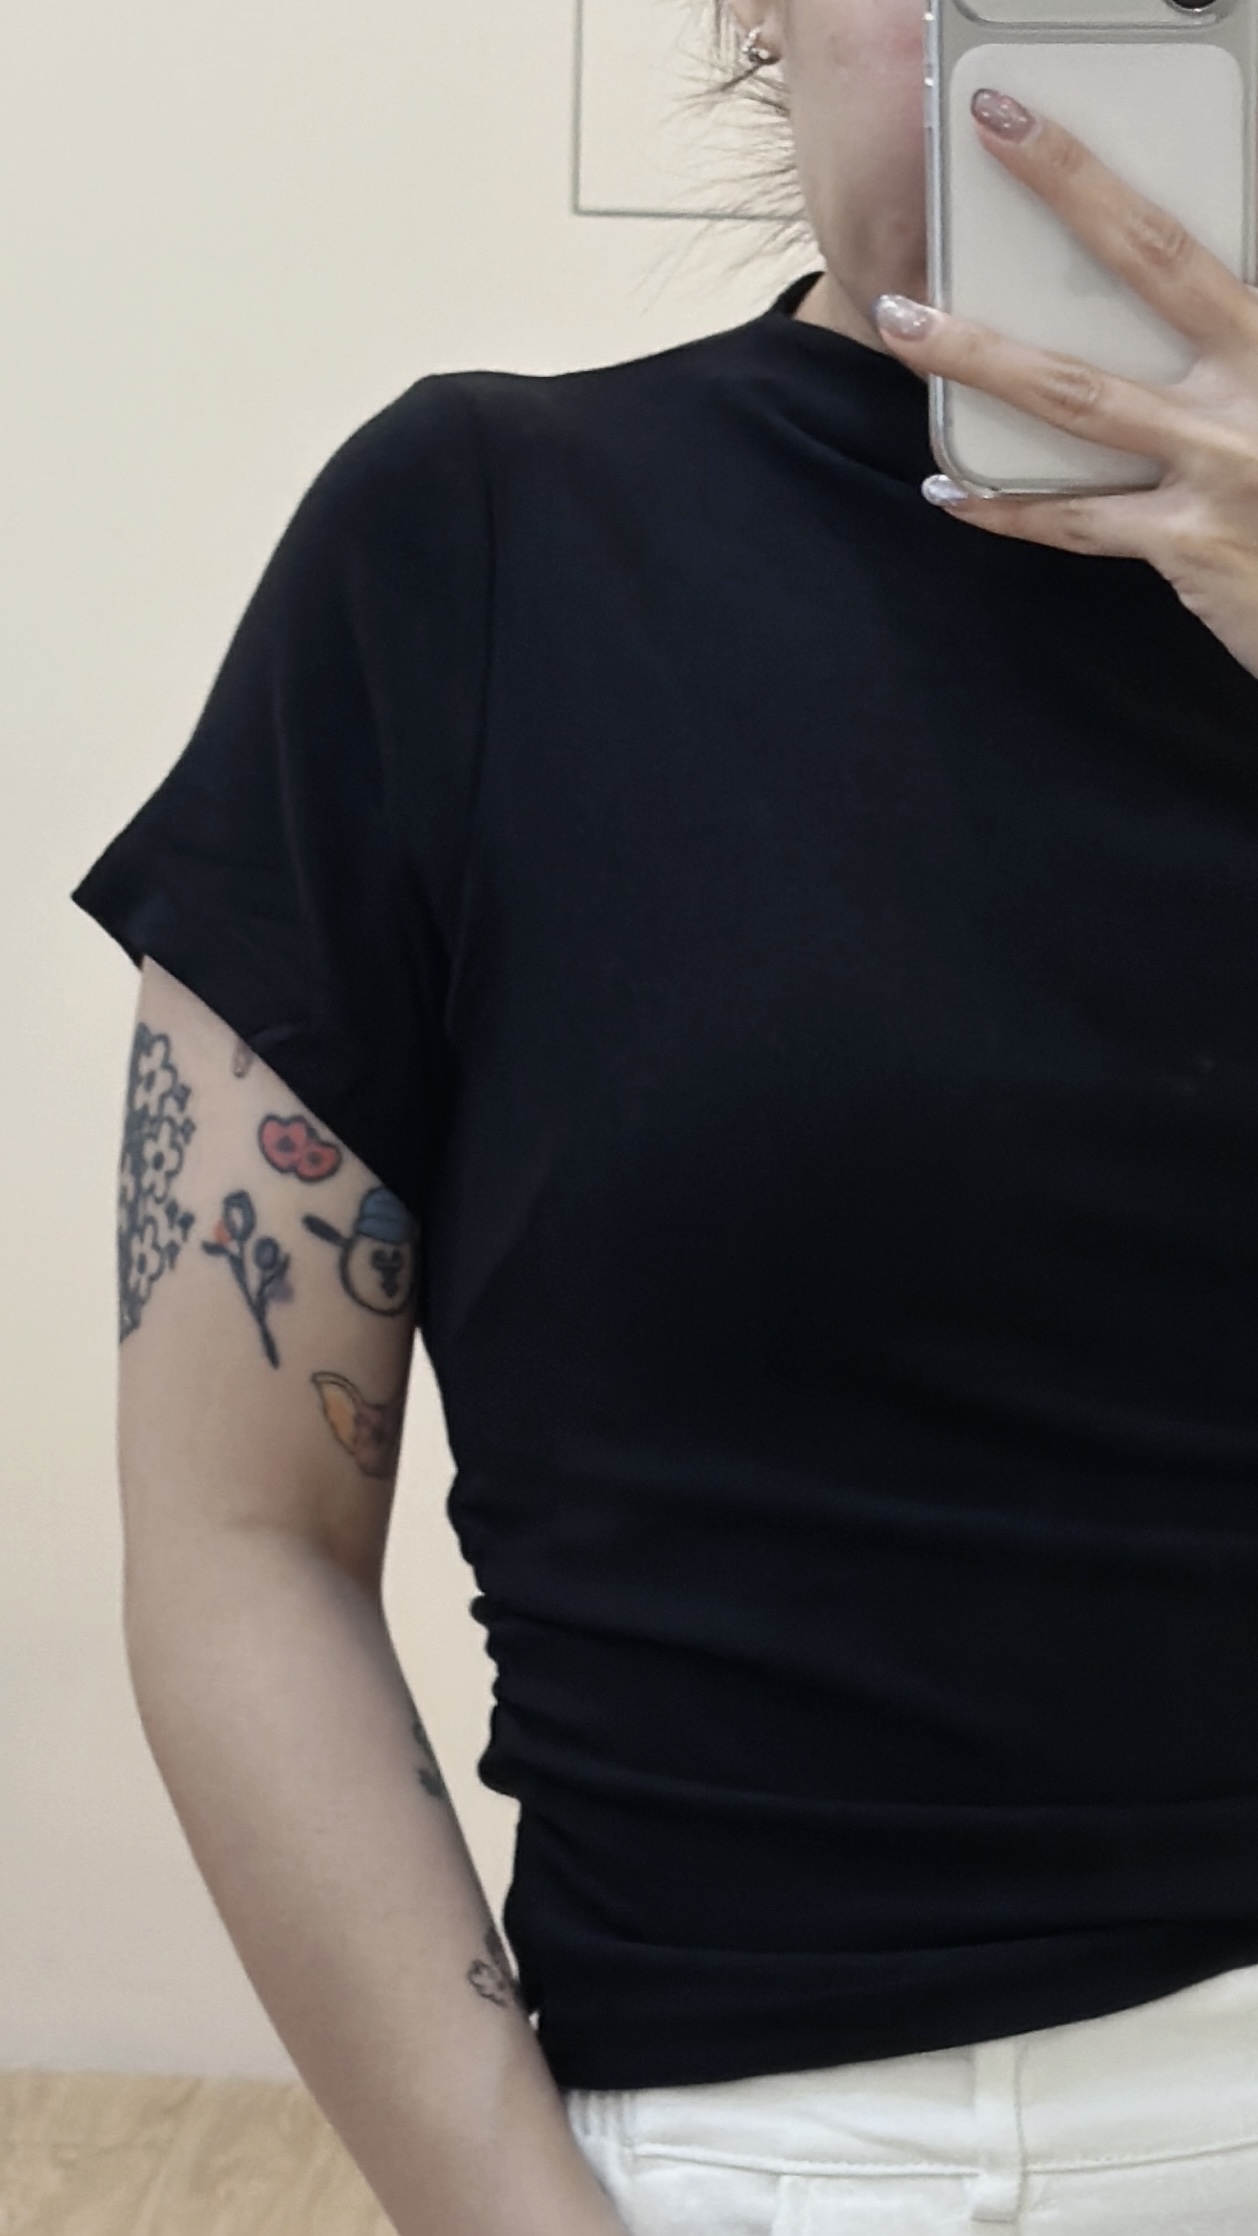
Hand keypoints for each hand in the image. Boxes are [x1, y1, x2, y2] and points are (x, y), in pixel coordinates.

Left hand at [871, 87, 1257, 683]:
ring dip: (981, 359)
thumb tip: (1161, 305)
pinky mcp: (1192, 542)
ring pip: (1079, 398)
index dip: (1094, 177)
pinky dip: (1006, 508)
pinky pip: (1078, 522)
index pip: (1178, 238)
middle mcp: (1252, 385)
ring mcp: (1221, 464)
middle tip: (987, 139)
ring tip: (905, 327)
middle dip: (1063, 193)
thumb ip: (1224, 350)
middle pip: (1145, 267)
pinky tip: (949, 490)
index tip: (1023, 129)